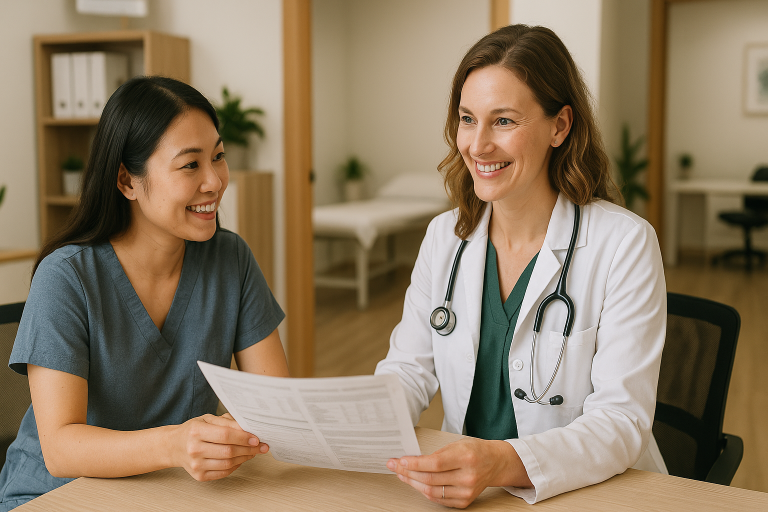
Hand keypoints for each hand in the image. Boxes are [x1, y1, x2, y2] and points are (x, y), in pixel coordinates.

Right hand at [171, 413, 268, 480]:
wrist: (174, 446)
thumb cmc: (193, 431)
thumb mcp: (208, 419)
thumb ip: (227, 421)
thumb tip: (248, 427)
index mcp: (196, 431)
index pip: (225, 435)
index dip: (243, 437)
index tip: (256, 438)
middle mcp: (194, 449)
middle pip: (228, 451)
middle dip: (249, 449)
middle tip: (261, 446)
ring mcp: (196, 465)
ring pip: (228, 463)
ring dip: (245, 458)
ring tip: (253, 452)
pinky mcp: (199, 476)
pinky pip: (223, 472)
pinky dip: (236, 466)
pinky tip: (240, 459)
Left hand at [386, 437, 531, 508]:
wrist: (495, 463)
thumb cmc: (475, 450)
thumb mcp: (457, 444)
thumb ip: (436, 453)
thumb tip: (411, 460)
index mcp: (466, 457)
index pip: (434, 463)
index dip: (414, 463)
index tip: (400, 460)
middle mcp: (467, 476)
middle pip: (430, 478)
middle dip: (408, 472)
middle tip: (395, 466)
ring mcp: (466, 491)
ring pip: (431, 491)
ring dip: (412, 483)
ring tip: (402, 474)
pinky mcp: (464, 501)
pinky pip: (438, 499)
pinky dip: (424, 491)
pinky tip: (416, 483)